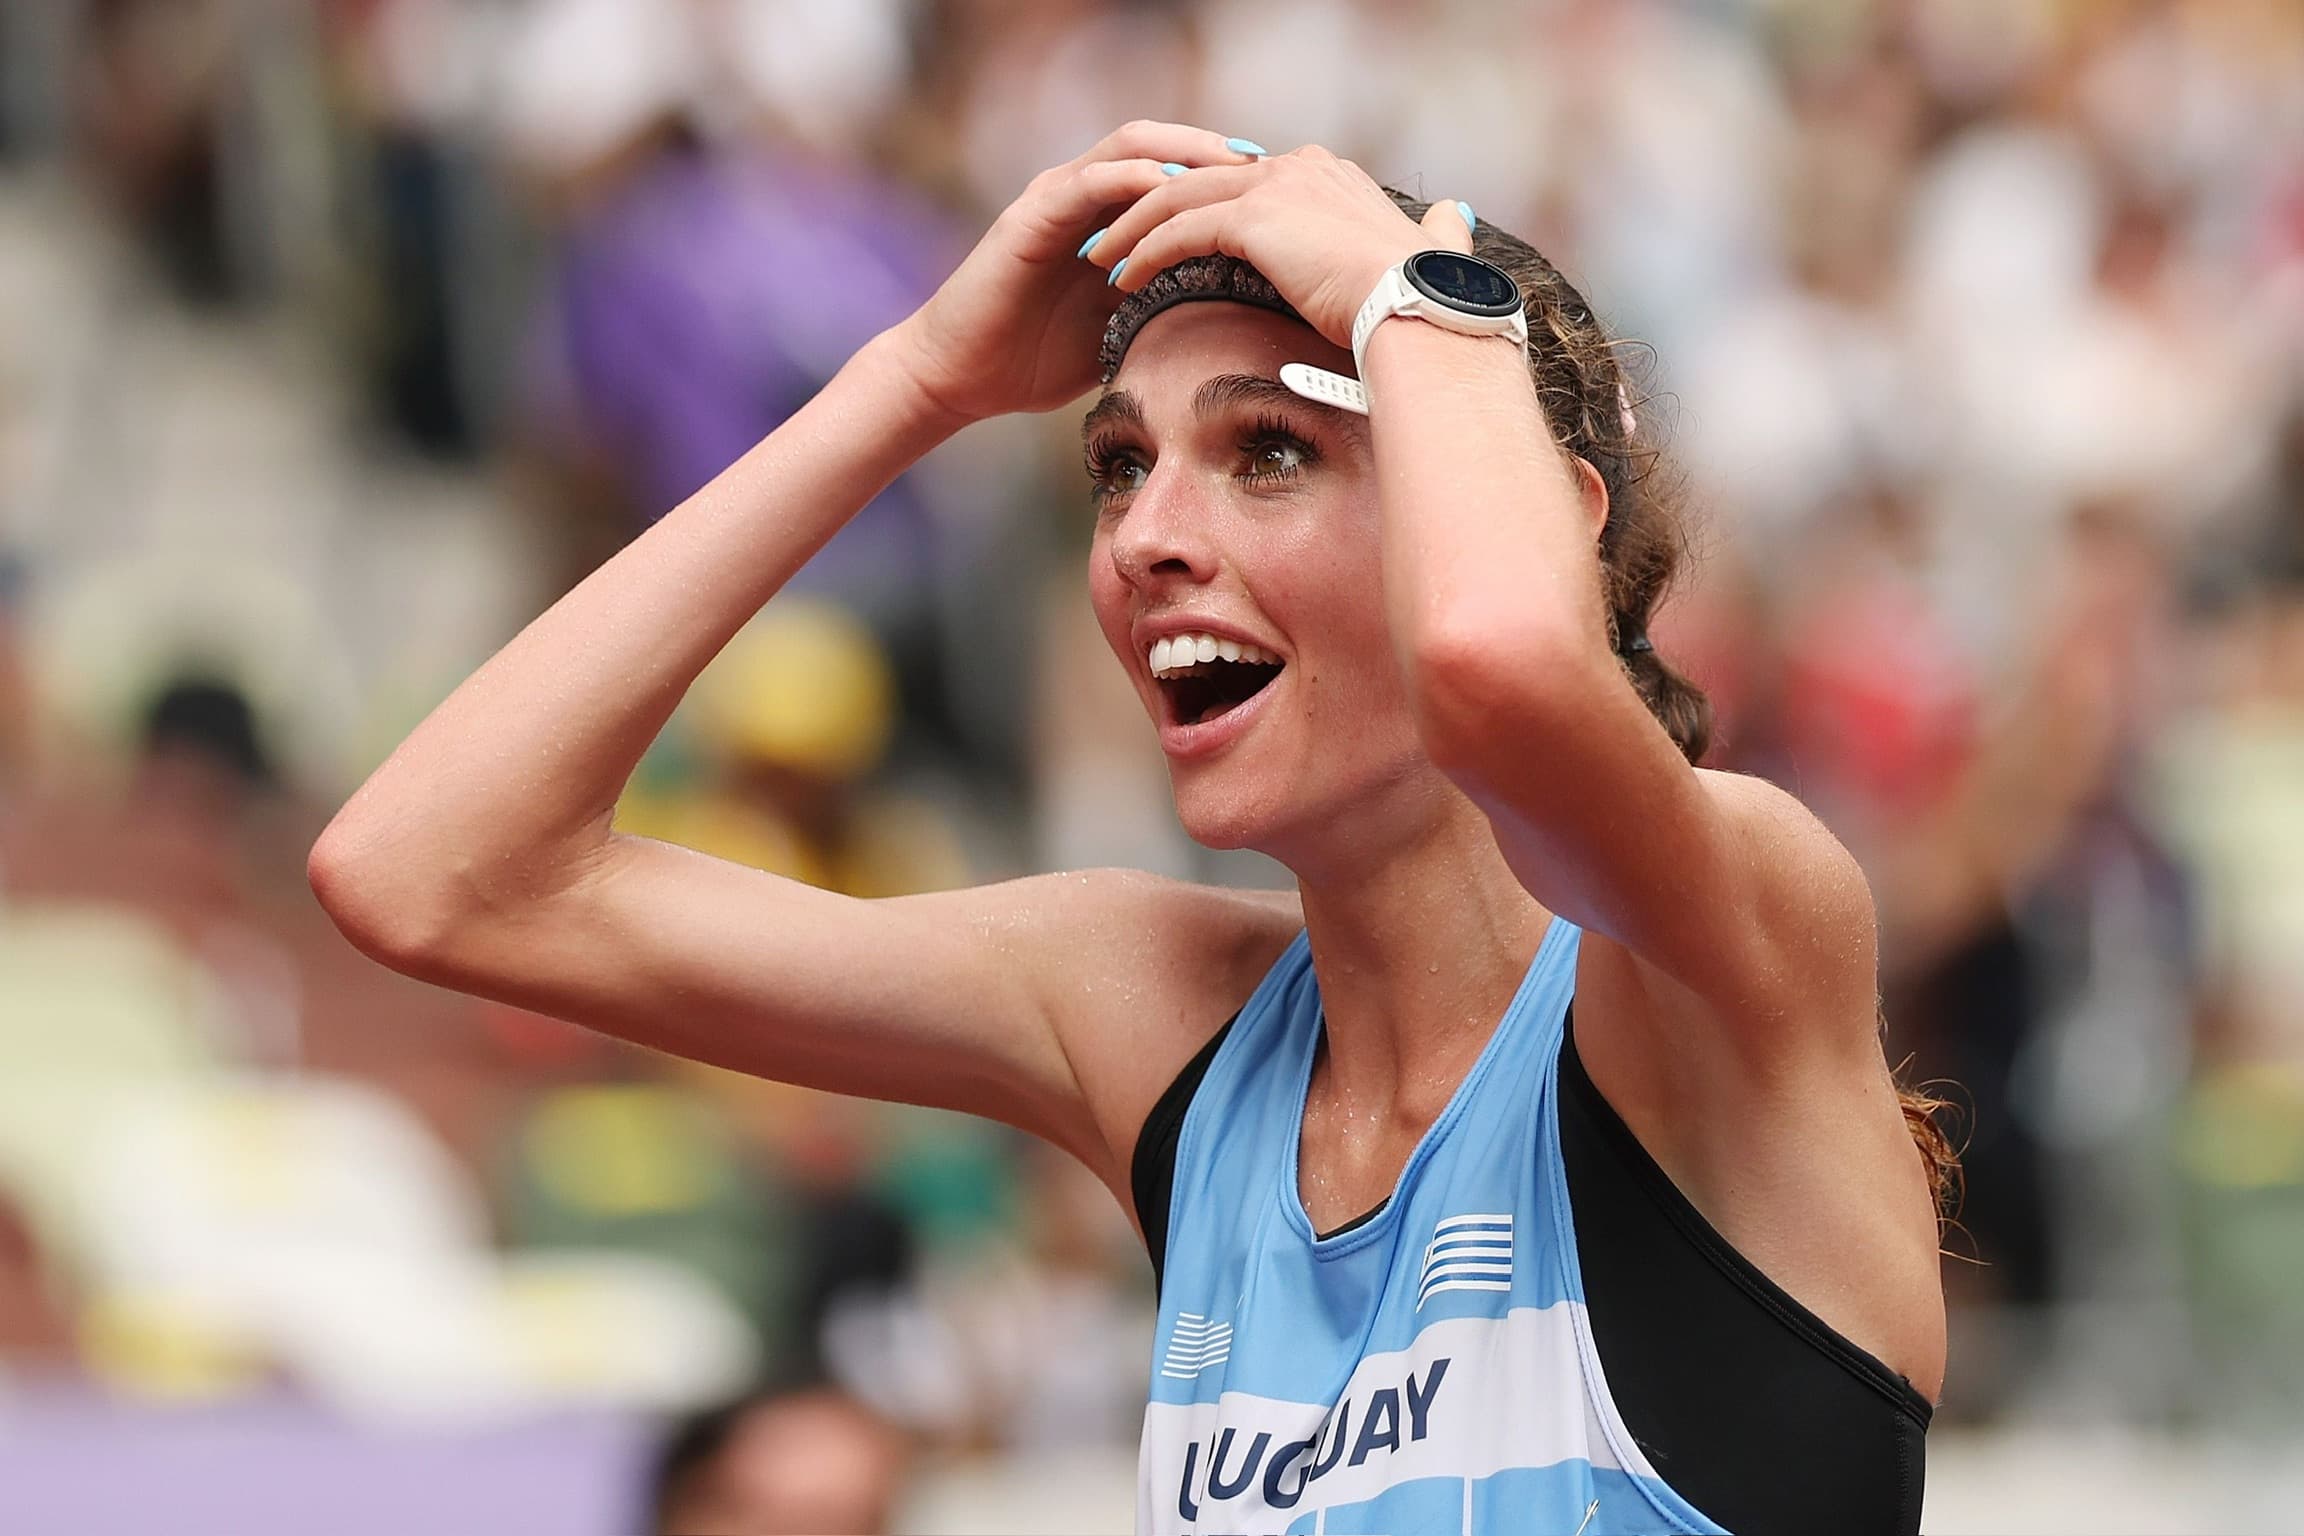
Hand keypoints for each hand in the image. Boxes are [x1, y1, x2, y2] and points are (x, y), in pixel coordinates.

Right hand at [891, 122, 1264, 421]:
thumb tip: (1235, 325)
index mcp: (1106, 218)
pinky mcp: (1032, 216)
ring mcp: (1057, 199)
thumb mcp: (1122, 331)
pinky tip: (1167, 189)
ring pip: (1129, 148)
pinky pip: (1088, 182)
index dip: (1225, 176)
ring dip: (1182, 151)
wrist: (963, 375)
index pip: (1174, 174)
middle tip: (1268, 165)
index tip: (1278, 191)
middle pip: (1161, 145)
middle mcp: (1083, 196)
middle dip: (1216, 151)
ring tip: (1230, 166)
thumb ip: (1165, 310)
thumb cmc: (1036, 360)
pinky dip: (1130, 180)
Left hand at [1080, 145, 1476, 351]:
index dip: (1205, 206)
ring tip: (1101, 258)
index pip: (1247, 182)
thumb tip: (1454, 216)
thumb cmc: (1425, 302)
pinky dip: (1145, 251)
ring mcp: (1276, 186)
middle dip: (1152, 208)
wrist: (1421, 310)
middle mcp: (1300, 167)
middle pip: (1204, 179)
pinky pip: (1180, 229)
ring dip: (1134, 228)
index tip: (1174, 234)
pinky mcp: (1255, 217)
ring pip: (1180, 198)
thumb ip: (1438, 230)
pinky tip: (1120, 279)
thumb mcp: (1433, 253)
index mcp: (1330, 175)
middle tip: (1115, 238)